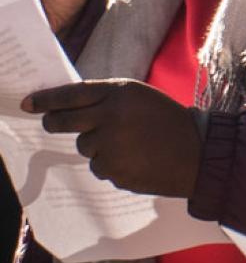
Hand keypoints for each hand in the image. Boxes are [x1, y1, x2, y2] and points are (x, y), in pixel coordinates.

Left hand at [26, 80, 204, 197]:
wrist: (199, 152)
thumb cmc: (169, 121)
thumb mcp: (141, 98)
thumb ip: (109, 99)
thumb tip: (68, 108)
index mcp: (120, 93)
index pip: (72, 94)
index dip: (47, 100)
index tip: (29, 103)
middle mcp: (111, 116)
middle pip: (64, 122)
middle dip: (54, 122)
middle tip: (51, 123)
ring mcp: (110, 145)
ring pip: (84, 146)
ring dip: (98, 146)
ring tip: (130, 144)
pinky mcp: (113, 169)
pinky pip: (99, 166)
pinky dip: (112, 164)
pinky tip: (135, 159)